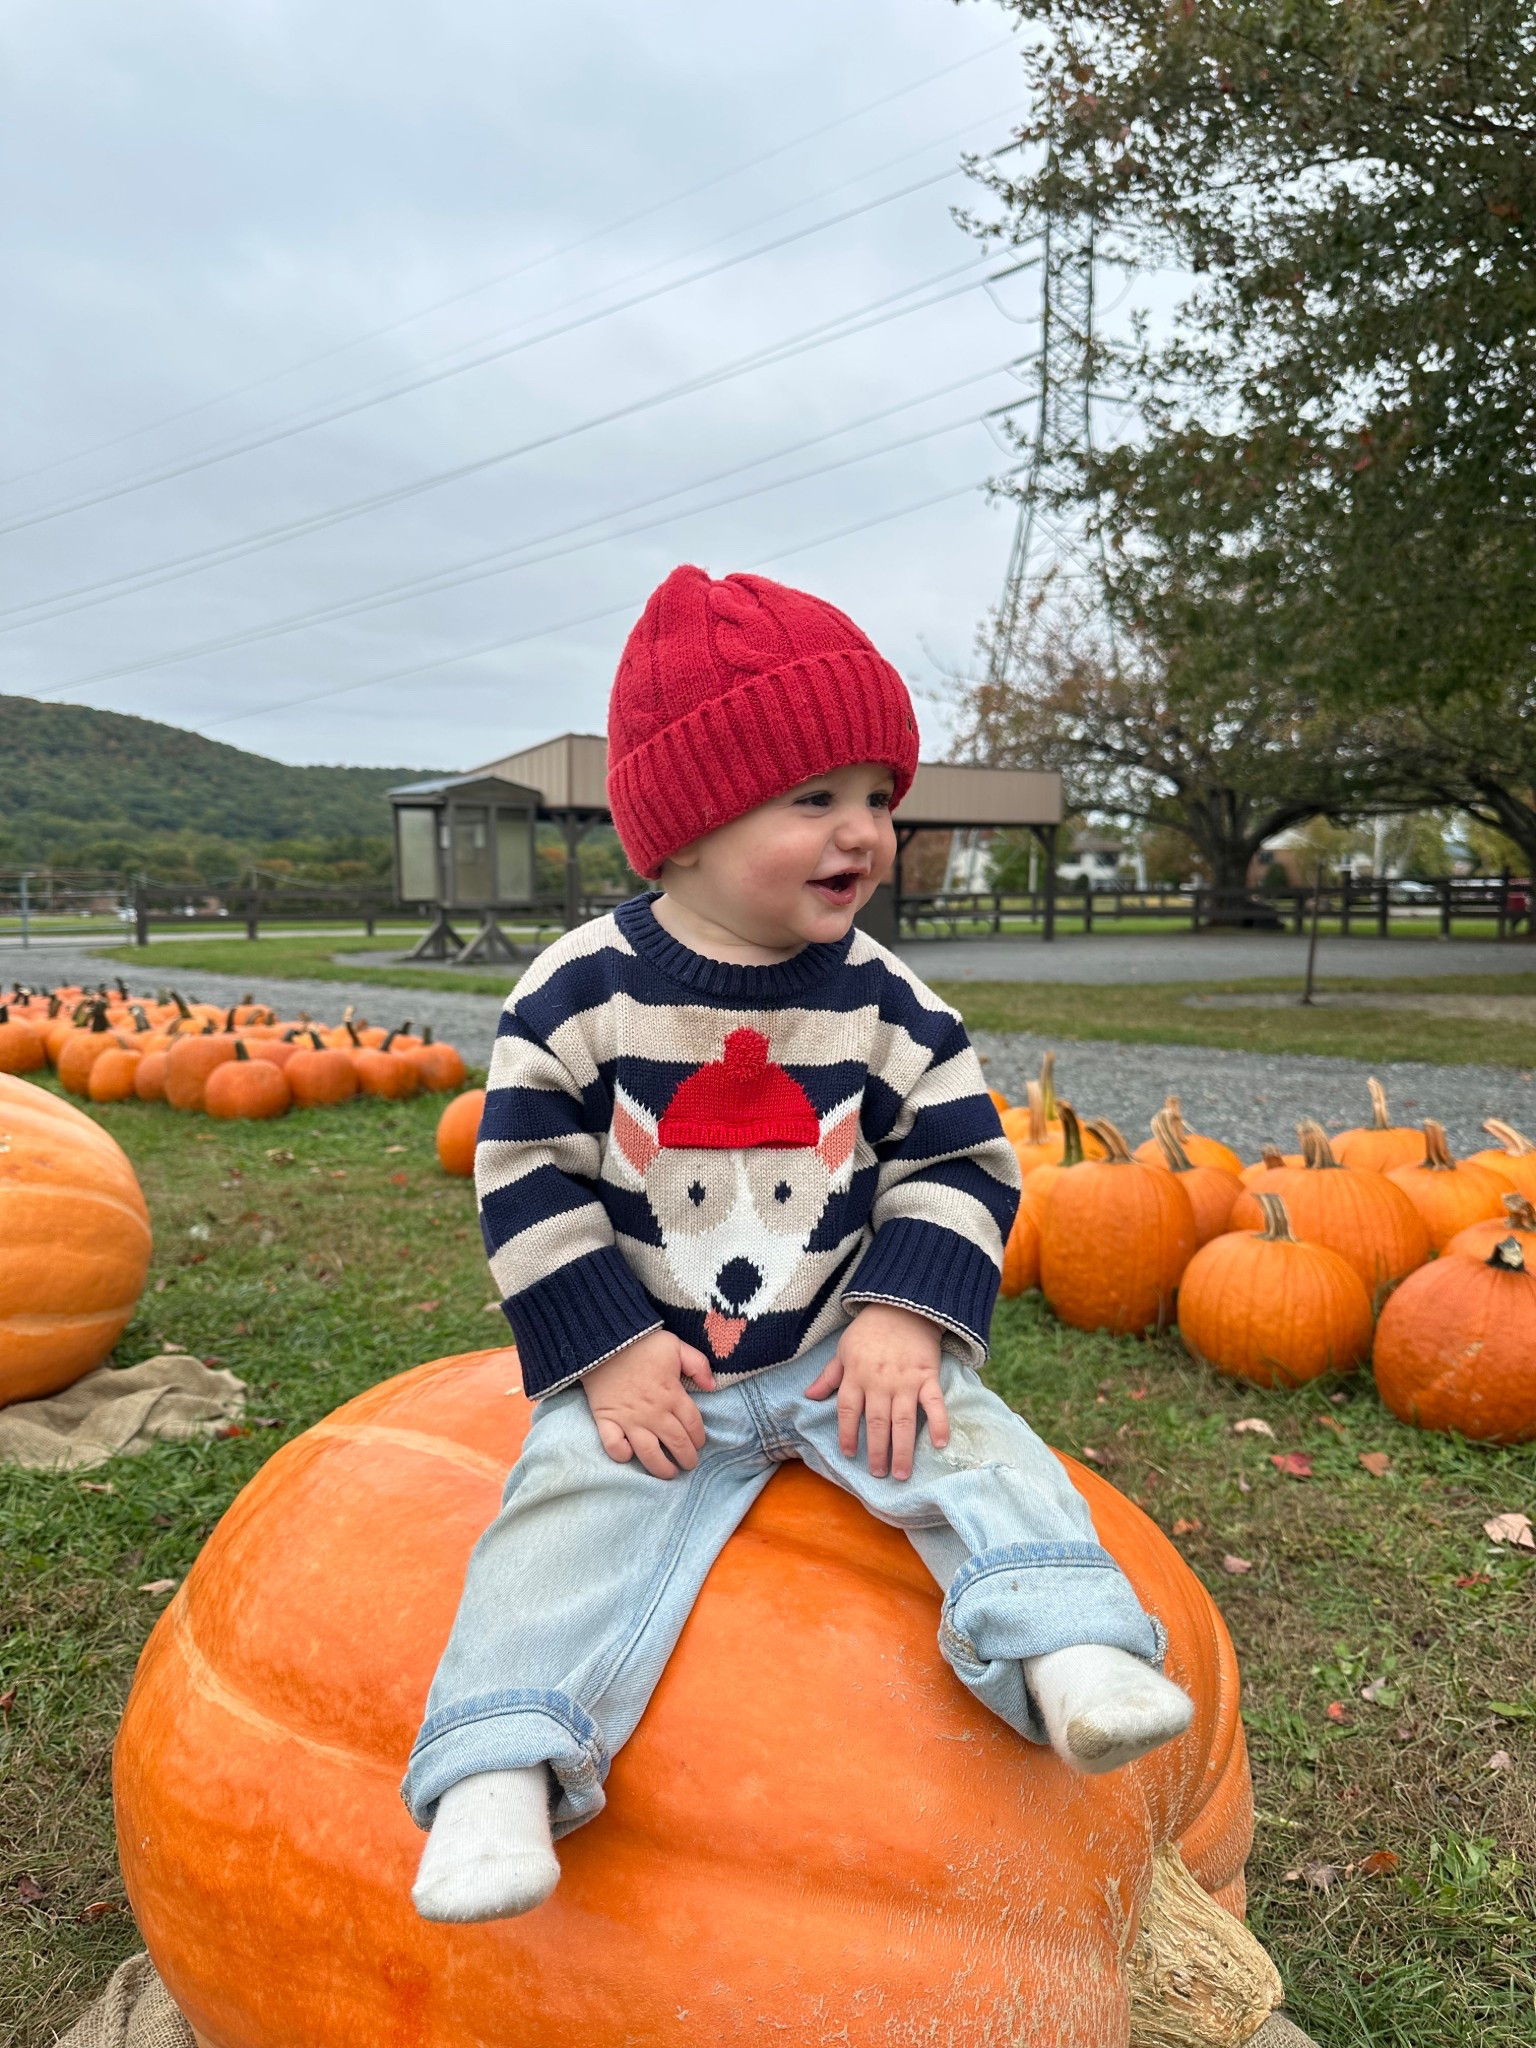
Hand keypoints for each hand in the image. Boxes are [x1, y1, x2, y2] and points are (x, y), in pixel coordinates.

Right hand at [582, 1329, 714, 1479]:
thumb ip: (698, 1364)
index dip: (699, 1438)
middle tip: (689, 1464)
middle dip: (686, 1458)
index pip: (693, 1425)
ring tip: (668, 1473)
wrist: (604, 1341)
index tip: (699, 1444)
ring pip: (649, 1453)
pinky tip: (630, 1455)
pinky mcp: (607, 1420)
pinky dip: (622, 1454)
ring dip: (661, 1467)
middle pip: (676, 1443)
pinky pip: (614, 1446)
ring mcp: (630, 1419)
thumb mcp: (676, 1346)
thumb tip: (712, 1386)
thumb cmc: (642, 1343)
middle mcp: (654, 1412)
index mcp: (672, 1395)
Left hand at [804, 1304, 945, 1480]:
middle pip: (877, 1422)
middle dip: (877, 1451)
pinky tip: (940, 1444)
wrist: (902, 1306)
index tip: (849, 1454)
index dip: (848, 1434)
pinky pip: (934, 1403)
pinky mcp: (927, 1375)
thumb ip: (829, 1376)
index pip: (848, 1411)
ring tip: (901, 1473)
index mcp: (856, 1376)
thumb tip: (808, 1396)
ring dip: (902, 1449)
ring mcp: (905, 1380)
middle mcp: (879, 1382)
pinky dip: (939, 1423)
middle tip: (879, 1474)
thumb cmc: (869, 1330)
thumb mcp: (843, 1350)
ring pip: (903, 1420)